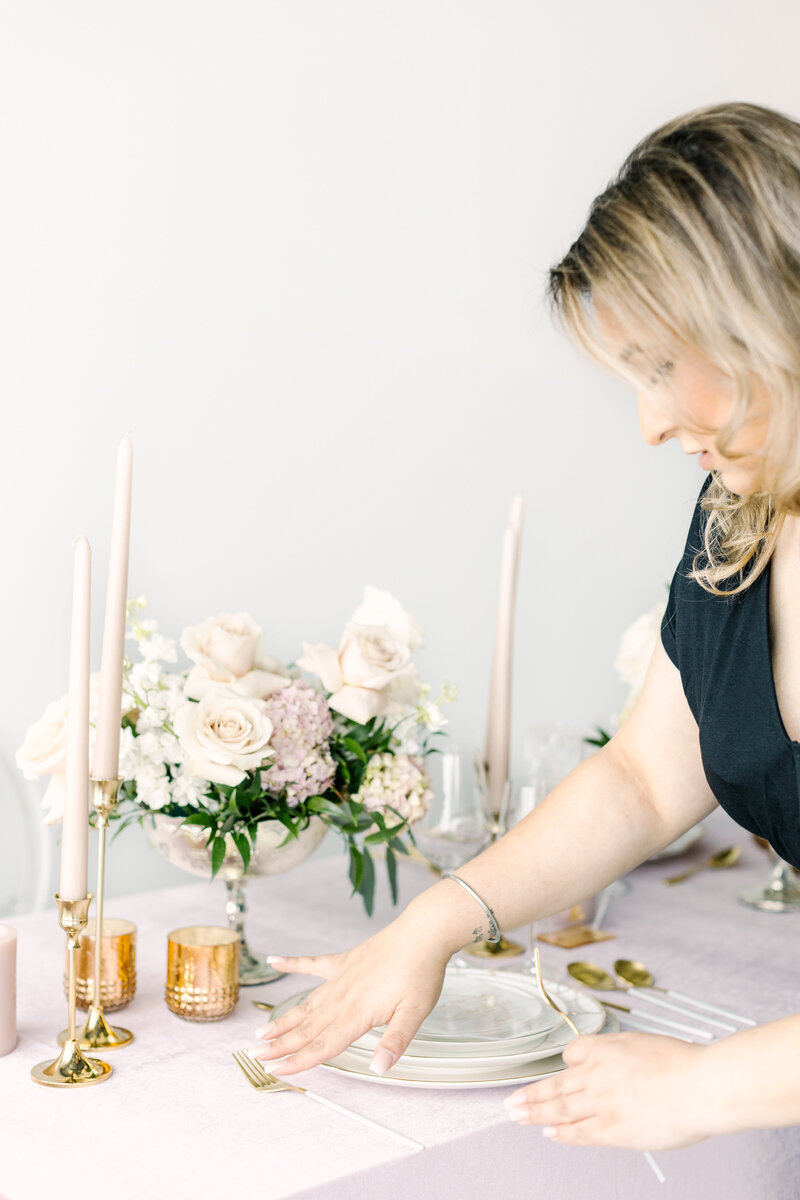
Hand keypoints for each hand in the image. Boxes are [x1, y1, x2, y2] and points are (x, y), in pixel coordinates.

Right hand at [252, 916, 449, 1075]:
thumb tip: (379, 1069)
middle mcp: (343, 996)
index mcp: (357, 1013)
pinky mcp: (345, 960)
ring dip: (284, 1018)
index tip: (275, 1071)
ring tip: (262, 1030)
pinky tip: (275, 961)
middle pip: (307, 1027)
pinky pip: (313, 964)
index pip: (323, 1045)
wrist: (422, 933)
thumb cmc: (421, 972)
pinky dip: (293, 963)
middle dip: (281, 1044)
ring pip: (307, 1003)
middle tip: (256, 1055)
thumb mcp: (415, 1013)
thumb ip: (395, 1041)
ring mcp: (341, 976)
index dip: (298, 1061)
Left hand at [504, 1032, 713, 1150]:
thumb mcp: (645, 1044)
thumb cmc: (684, 1065)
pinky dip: (561, 1133)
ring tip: (517, 1116)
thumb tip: (613, 1063)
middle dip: (531, 1094)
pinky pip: (578, 1132)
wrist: (700, 1084)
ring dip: (535, 1112)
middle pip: (556, 1084)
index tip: (557, 1071)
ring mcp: (602, 1102)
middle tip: (511, 1102)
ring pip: (559, 1107)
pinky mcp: (612, 1128)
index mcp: (606, 1048)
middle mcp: (597, 1073)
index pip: (573, 1053)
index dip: (564, 1064)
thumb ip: (623, 1054)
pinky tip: (548, 1133)